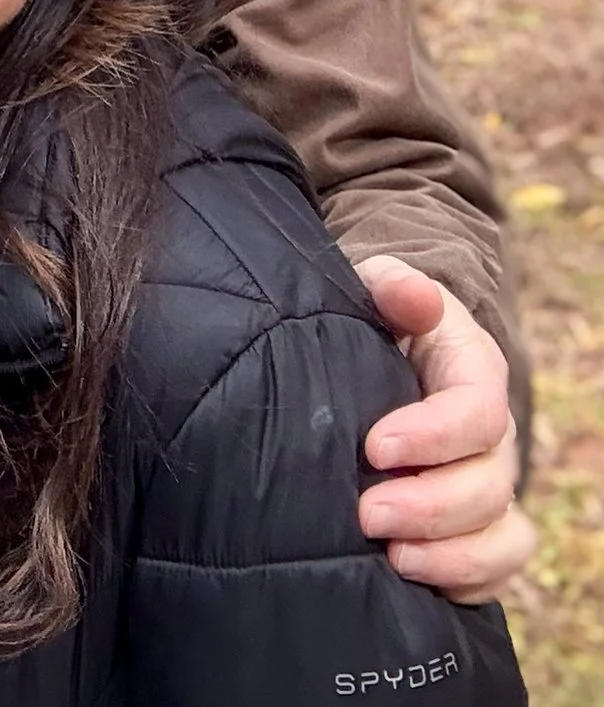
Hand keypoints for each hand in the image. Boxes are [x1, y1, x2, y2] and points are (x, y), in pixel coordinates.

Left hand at [352, 255, 535, 602]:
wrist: (377, 348)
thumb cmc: (375, 317)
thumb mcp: (377, 286)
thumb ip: (393, 286)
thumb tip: (411, 294)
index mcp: (472, 374)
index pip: (476, 412)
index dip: (433, 436)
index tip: (374, 447)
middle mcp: (490, 437)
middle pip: (489, 485)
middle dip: (431, 507)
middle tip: (367, 514)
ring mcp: (485, 484)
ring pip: (501, 534)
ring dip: (452, 556)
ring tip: (394, 559)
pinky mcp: (471, 523)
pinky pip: (496, 567)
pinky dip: (467, 583)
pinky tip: (417, 583)